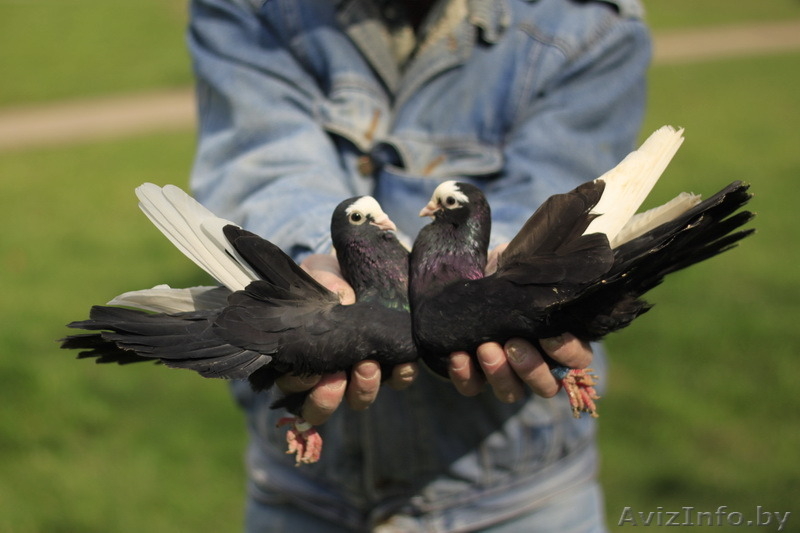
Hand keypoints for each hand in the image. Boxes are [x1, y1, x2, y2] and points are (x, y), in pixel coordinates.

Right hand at [274, 254, 418, 424]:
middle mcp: (326, 374)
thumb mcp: (321, 272)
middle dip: (326, 398)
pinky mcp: (390, 364)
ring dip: (362, 389)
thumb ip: (323, 282)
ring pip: (358, 399)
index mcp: (299, 357)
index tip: (309, 372)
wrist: (361, 269)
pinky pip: (397, 380)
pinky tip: (403, 363)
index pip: (291, 386)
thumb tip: (340, 297)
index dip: (298, 386)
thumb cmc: (329, 275)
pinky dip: (400, 376)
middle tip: (337, 377)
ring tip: (368, 366)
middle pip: (320, 406)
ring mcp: (358, 373)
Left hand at [448, 243, 593, 401]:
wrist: (470, 281)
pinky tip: (458, 355)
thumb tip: (539, 263)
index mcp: (559, 341)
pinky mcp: (475, 377)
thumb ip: (535, 271)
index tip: (550, 335)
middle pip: (546, 386)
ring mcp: (507, 375)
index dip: (567, 352)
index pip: (578, 359)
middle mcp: (537, 365)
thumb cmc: (507, 275)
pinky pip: (472, 386)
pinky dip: (465, 376)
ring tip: (485, 348)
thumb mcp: (523, 268)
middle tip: (513, 344)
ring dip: (499, 374)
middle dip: (530, 368)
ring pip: (511, 392)